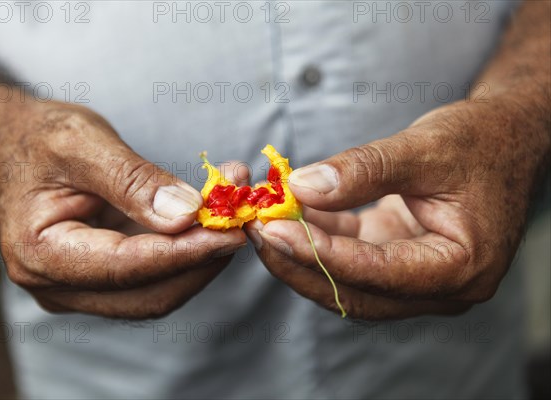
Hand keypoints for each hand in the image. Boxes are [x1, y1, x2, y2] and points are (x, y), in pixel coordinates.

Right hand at [0, 101, 245, 318]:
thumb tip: (187, 216)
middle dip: (202, 260)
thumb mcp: (82, 143)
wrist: (15, 140)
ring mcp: (80, 287)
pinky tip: (212, 219)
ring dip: (202, 257)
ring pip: (158, 291)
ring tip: (233, 212)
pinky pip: (154, 276)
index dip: (186, 252)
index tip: (233, 231)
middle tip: (242, 221)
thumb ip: (133, 182)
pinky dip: (187, 251)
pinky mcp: (102, 277)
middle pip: (149, 294)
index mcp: (40, 254)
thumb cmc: (40, 134)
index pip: (127, 267)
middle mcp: (57, 284)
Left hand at [247, 100, 548, 318]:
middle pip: (356, 291)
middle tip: (256, 231)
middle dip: (300, 263)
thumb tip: (302, 187)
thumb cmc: (481, 141)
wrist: (507, 138)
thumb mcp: (426, 148)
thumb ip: (364, 169)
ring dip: (302, 254)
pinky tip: (291, 215)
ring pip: (347, 281)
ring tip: (263, 222)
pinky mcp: (400, 259)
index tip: (274, 229)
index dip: (320, 252)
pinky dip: (319, 238)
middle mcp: (442, 286)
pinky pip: (351, 258)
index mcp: (461, 267)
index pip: (377, 272)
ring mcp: (419, 278)